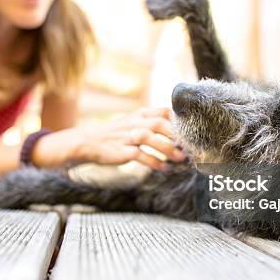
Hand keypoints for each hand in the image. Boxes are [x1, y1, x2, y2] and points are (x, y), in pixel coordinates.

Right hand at [64, 107, 185, 170]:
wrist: (88, 142)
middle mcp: (134, 123)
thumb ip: (152, 123)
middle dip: (175, 135)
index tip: (191, 130)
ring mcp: (127, 136)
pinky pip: (140, 155)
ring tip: (180, 158)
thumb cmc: (116, 134)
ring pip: (149, 138)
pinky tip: (164, 168)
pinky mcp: (121, 151)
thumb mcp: (134, 122)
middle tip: (188, 146)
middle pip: (158, 123)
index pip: (163, 111)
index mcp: (140, 114)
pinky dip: (153, 162)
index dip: (178, 120)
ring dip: (167, 148)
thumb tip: (177, 132)